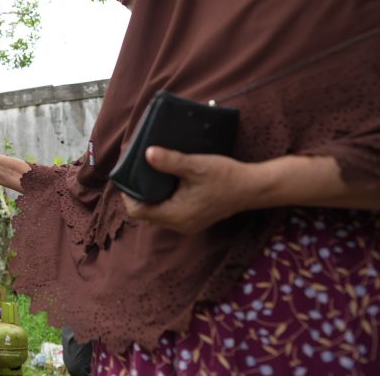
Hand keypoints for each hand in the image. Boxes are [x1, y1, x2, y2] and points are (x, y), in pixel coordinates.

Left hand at [122, 146, 258, 234]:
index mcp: (175, 215)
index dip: (128, 195)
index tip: (126, 177)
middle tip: (135, 173)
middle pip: (146, 213)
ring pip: (157, 213)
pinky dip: (163, 199)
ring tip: (148, 175)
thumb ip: (171, 161)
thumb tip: (147, 153)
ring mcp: (187, 224)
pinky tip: (165, 183)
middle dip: (137, 194)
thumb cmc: (225, 176)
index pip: (138, 211)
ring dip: (150, 197)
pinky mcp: (194, 219)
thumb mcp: (196, 165)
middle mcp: (179, 225)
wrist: (252, 188)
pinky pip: (170, 212)